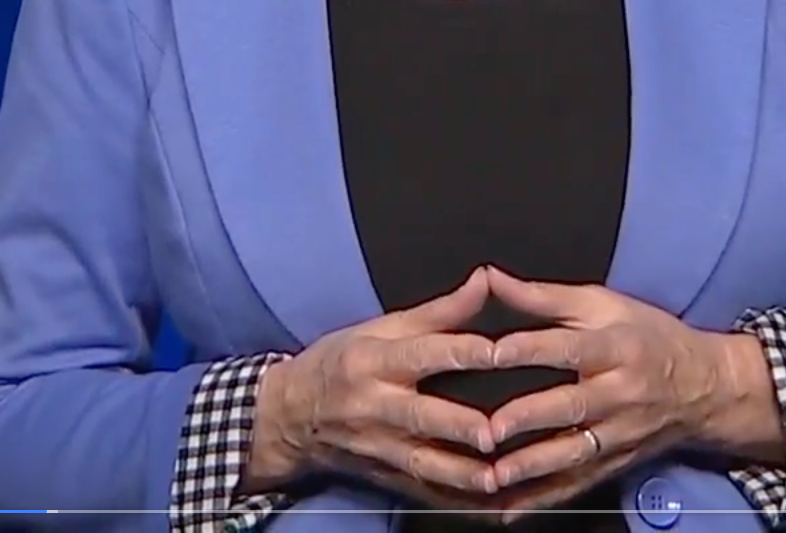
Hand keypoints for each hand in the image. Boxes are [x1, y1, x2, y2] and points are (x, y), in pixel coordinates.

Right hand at [247, 267, 505, 505]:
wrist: (289, 416)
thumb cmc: (339, 363)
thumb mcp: (380, 328)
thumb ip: (439, 311)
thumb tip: (484, 281)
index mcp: (374, 361)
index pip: (422, 354)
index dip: (460, 352)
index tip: (497, 353)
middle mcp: (374, 405)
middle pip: (420, 415)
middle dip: (457, 426)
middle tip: (495, 431)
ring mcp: (377, 446)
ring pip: (421, 462)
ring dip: (458, 474)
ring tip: (494, 479)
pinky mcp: (383, 476)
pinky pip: (420, 492)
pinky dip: (451, 500)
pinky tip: (483, 505)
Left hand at [476, 268, 778, 517]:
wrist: (706, 388)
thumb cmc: (650, 338)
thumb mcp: (604, 305)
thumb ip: (543, 297)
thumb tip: (492, 278)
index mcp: (616, 347)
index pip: (569, 346)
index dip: (530, 348)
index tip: (493, 353)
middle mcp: (620, 393)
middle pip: (572, 405)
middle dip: (529, 418)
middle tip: (489, 429)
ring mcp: (620, 434)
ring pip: (574, 454)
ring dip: (533, 468)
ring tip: (495, 478)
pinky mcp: (616, 463)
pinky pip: (577, 485)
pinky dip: (544, 500)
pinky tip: (510, 511)